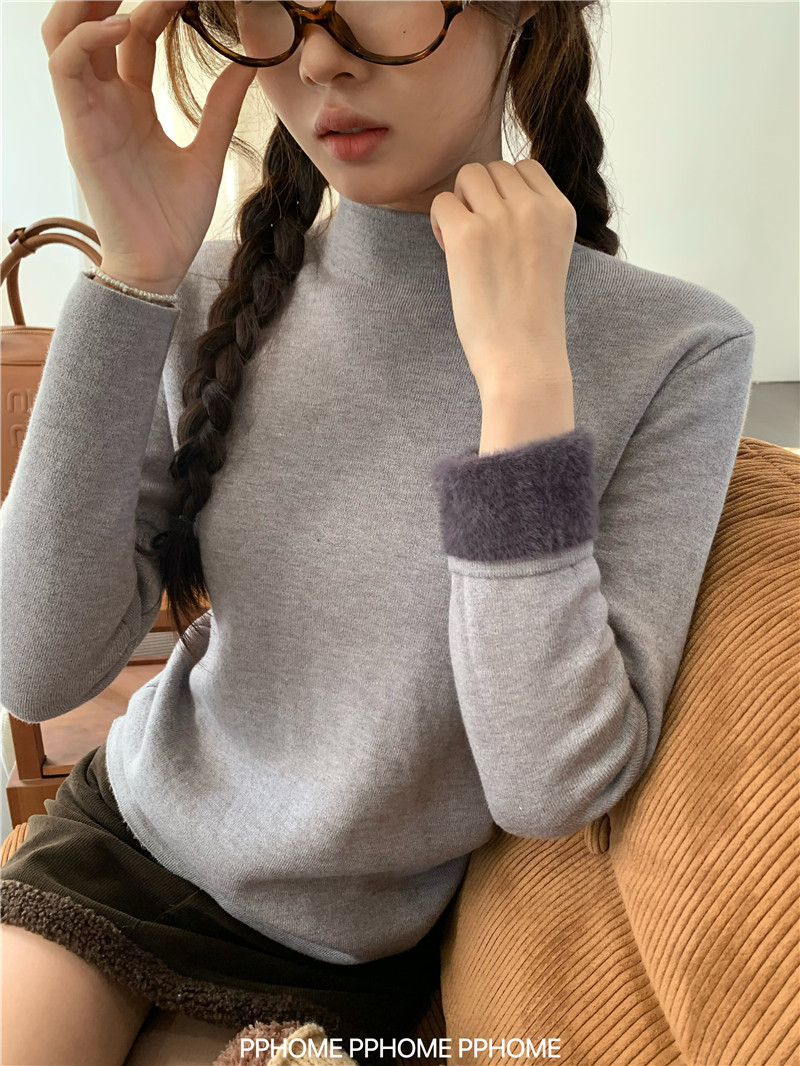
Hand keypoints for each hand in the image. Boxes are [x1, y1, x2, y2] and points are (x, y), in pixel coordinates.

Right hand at [41, 0, 257, 290]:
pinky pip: (65, 67)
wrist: (157, 265)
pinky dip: (88, 38)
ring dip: (88, 2)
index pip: (138, 35)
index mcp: (133, 103)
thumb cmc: (175, 218)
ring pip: (64, 33)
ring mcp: (88, 111)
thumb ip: (222, 108)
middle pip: (94, 22)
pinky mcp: (78, 128)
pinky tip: (126, 27)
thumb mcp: (208, 154)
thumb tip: (249, 65)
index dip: (160, 5)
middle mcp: (106, 100)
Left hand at [430, 159, 576, 397]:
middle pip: (494, 168)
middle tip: (479, 242)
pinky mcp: (469, 234)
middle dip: (480, 197)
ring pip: (468, 176)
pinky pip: (442, 201)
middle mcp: (535, 207)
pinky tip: (451, 253)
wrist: (524, 358)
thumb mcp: (548, 257)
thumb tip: (489, 191)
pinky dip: (440, 223)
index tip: (501, 231)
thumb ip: (530, 221)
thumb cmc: (530, 319)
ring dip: (460, 204)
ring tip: (464, 245)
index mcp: (562, 212)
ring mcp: (502, 218)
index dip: (505, 193)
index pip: (526, 168)